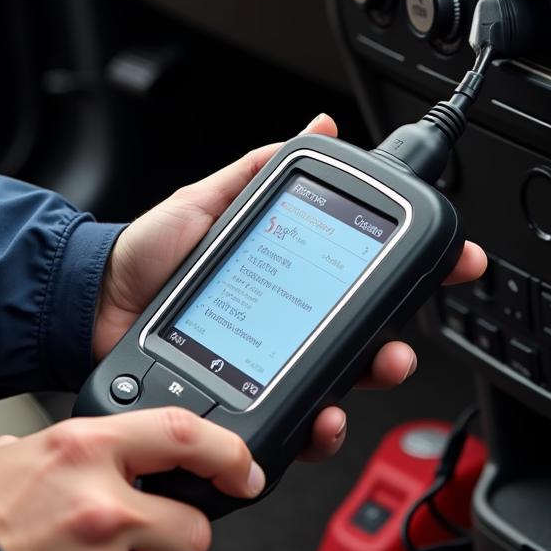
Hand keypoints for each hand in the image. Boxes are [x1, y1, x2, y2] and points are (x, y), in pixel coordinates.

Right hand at [0, 408, 261, 550]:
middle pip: (192, 529)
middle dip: (172, 536)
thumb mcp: (15, 454)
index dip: (228, 452)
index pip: (183, 434)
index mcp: (83, 450)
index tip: (244, 470)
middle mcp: (101, 508)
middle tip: (132, 537)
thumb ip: (71, 450)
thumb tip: (106, 455)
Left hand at [94, 114, 487, 460]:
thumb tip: (317, 126)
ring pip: (341, 383)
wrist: (95, 304)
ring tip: (369, 373)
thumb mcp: (208, 199)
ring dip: (367, 383)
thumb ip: (259, 169)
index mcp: (289, 271)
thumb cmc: (148, 253)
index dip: (416, 270)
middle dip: (398, 340)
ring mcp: (270, 362)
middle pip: (364, 336)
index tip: (455, 260)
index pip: (363, 271)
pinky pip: (295, 418)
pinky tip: (320, 415)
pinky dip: (317, 424)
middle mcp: (288, 319)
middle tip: (403, 338)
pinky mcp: (246, 397)